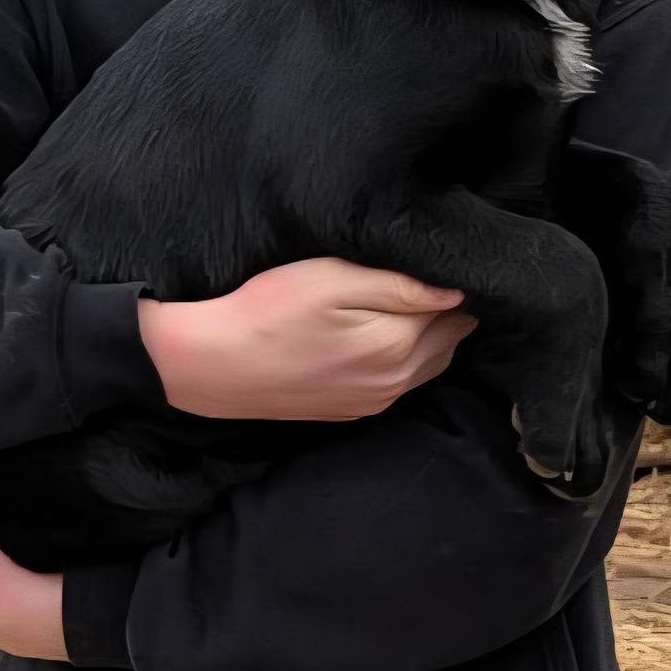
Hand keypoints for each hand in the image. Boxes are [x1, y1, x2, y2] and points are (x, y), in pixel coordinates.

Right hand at [139, 257, 477, 420]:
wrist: (213, 364)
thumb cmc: (267, 310)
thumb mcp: (332, 279)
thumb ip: (400, 285)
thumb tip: (457, 291)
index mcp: (396, 344)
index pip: (456, 308)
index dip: (451, 280)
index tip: (435, 260)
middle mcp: (394, 381)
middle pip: (451, 338)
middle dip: (447, 309)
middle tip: (423, 275)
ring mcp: (374, 401)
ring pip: (431, 363)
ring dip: (430, 334)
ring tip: (408, 301)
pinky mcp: (353, 410)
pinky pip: (402, 382)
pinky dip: (407, 358)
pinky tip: (381, 335)